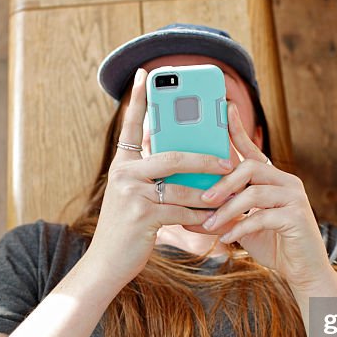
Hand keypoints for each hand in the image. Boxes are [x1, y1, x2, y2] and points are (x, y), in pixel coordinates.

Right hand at [86, 69, 234, 286]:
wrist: (105, 264)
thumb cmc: (127, 230)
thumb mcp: (135, 197)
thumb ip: (153, 176)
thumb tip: (189, 159)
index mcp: (122, 164)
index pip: (131, 125)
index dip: (139, 98)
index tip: (145, 72)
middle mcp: (124, 174)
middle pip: (172, 155)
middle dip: (204, 158)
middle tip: (229, 159)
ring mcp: (132, 194)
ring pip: (182, 187)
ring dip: (210, 194)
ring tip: (231, 195)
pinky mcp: (142, 215)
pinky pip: (182, 211)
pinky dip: (202, 217)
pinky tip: (216, 220)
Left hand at [191, 103, 334, 292]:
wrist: (303, 270)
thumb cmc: (272, 244)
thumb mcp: (241, 226)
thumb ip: (220, 215)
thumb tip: (185, 214)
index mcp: (272, 179)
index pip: (252, 149)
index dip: (238, 129)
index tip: (225, 108)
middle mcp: (286, 182)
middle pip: (251, 167)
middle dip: (223, 182)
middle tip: (203, 199)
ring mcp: (294, 198)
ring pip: (254, 193)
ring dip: (228, 210)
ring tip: (210, 225)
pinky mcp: (297, 217)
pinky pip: (263, 217)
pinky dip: (241, 227)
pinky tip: (228, 238)